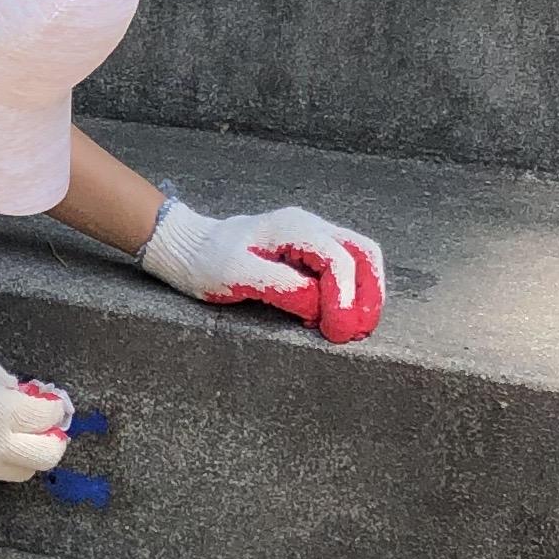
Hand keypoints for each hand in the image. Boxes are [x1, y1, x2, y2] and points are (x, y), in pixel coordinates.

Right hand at [0, 341, 75, 485]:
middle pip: (45, 458)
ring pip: (18, 472)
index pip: (48, 418)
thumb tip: (18, 395)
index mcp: (1, 411)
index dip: (56, 409)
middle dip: (54, 442)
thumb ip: (2, 379)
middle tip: (46, 429)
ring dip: (23, 454)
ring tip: (11, 436)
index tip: (52, 404)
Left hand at [142, 196, 383, 343]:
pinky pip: (344, 269)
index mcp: (292, 228)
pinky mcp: (309, 253)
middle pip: (363, 253)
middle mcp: (310, 227)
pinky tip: (336, 318)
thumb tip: (318, 306)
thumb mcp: (235, 276)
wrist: (189, 247)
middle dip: (368, 294)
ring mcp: (312, 237)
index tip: (337, 330)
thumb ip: (280, 287)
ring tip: (354, 328)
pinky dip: (349, 294)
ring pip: (359, 260)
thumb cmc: (207, 261)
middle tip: (359, 332)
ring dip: (364, 295)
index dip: (344, 297)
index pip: (338, 258)